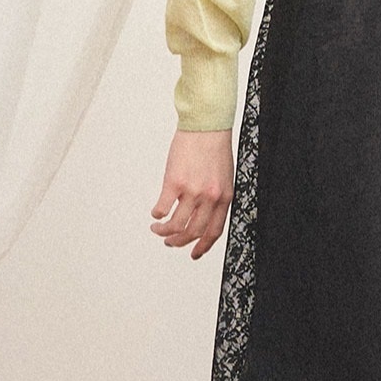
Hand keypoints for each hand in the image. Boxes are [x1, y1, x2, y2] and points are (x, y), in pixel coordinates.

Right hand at [151, 128, 234, 259]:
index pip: (214, 231)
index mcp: (224, 198)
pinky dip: (158, 214)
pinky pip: (163, 207)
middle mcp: (209, 197)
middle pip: (193, 232)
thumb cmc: (214, 148)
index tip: (194, 253)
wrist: (206, 126)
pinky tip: (156, 212)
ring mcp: (192, 191)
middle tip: (170, 242)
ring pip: (176, 224)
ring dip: (165, 231)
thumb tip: (202, 214)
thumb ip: (215, 197)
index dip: (203, 246)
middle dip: (179, 242)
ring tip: (158, 229)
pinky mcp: (175, 182)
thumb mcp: (223, 177)